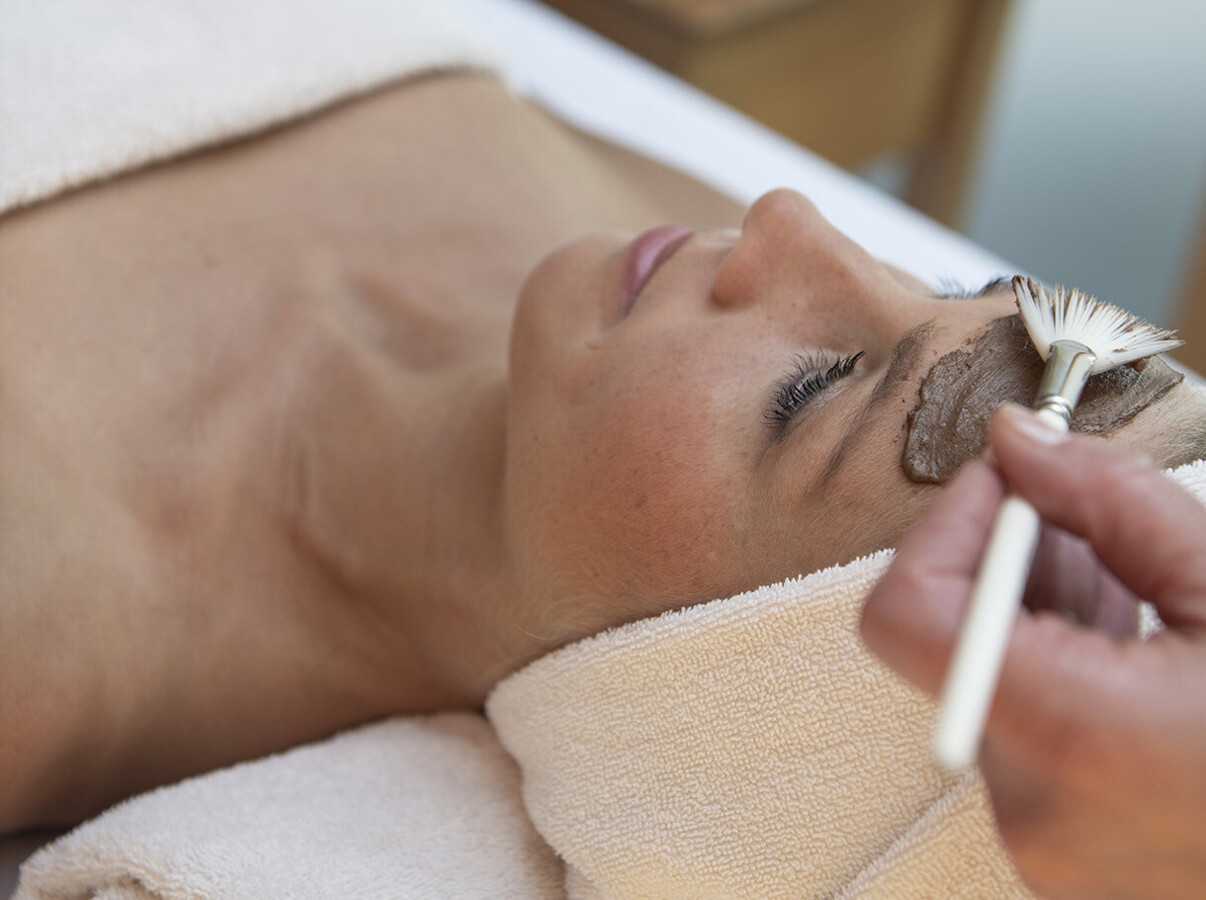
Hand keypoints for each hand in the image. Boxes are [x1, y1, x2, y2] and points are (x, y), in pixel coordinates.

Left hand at [861, 403, 1205, 899]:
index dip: (944, 528)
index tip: (1005, 483)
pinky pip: (1019, 729)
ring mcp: (1047, 843)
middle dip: (1004, 556)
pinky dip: (1055, 666)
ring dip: (1035, 608)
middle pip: (951, 639)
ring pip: (986, 681)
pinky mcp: (1066, 849)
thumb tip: (1017, 439)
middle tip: (1077, 511)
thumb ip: (1109, 500)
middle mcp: (1035, 810)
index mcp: (1075, 739)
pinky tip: (1123, 631)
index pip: (907, 613)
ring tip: (1122, 573)